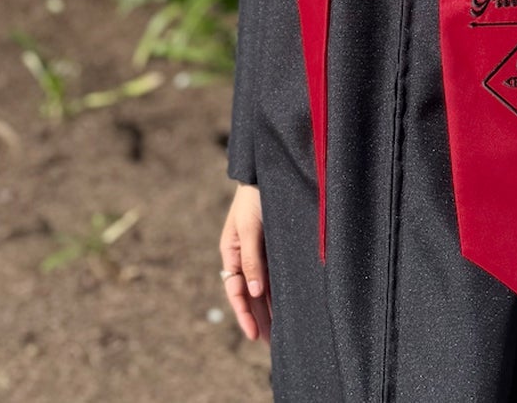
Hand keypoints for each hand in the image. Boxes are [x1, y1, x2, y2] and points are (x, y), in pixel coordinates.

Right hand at [220, 183, 270, 341]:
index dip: (243, 314)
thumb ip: (251, 259)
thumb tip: (252, 292)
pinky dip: (277, 292)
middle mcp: (243, 257)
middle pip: (248, 295)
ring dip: (268, 310)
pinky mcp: (273, 248)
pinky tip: (286, 306)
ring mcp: (259, 254)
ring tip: (277, 334)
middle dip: (256, 319)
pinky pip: (274, 275)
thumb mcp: (250, 228)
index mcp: (231, 253)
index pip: (235, 291)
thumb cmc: (254, 198)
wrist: (268, 173)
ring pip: (261, 288)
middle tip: (268, 345)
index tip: (252, 334)